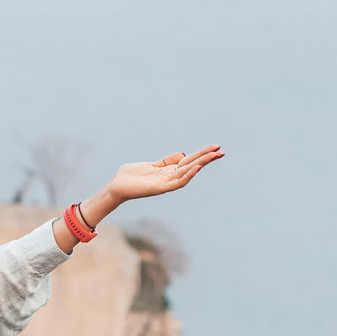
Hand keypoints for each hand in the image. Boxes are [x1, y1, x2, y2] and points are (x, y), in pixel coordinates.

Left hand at [106, 145, 224, 203]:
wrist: (115, 187)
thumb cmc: (130, 176)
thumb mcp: (151, 165)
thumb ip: (167, 161)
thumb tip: (183, 154)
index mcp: (169, 171)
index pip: (190, 160)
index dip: (202, 154)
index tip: (216, 147)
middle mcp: (170, 177)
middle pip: (192, 165)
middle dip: (206, 158)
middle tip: (221, 150)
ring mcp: (166, 183)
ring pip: (188, 173)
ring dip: (201, 164)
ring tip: (213, 155)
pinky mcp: (159, 188)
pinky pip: (177, 182)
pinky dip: (187, 175)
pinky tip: (196, 168)